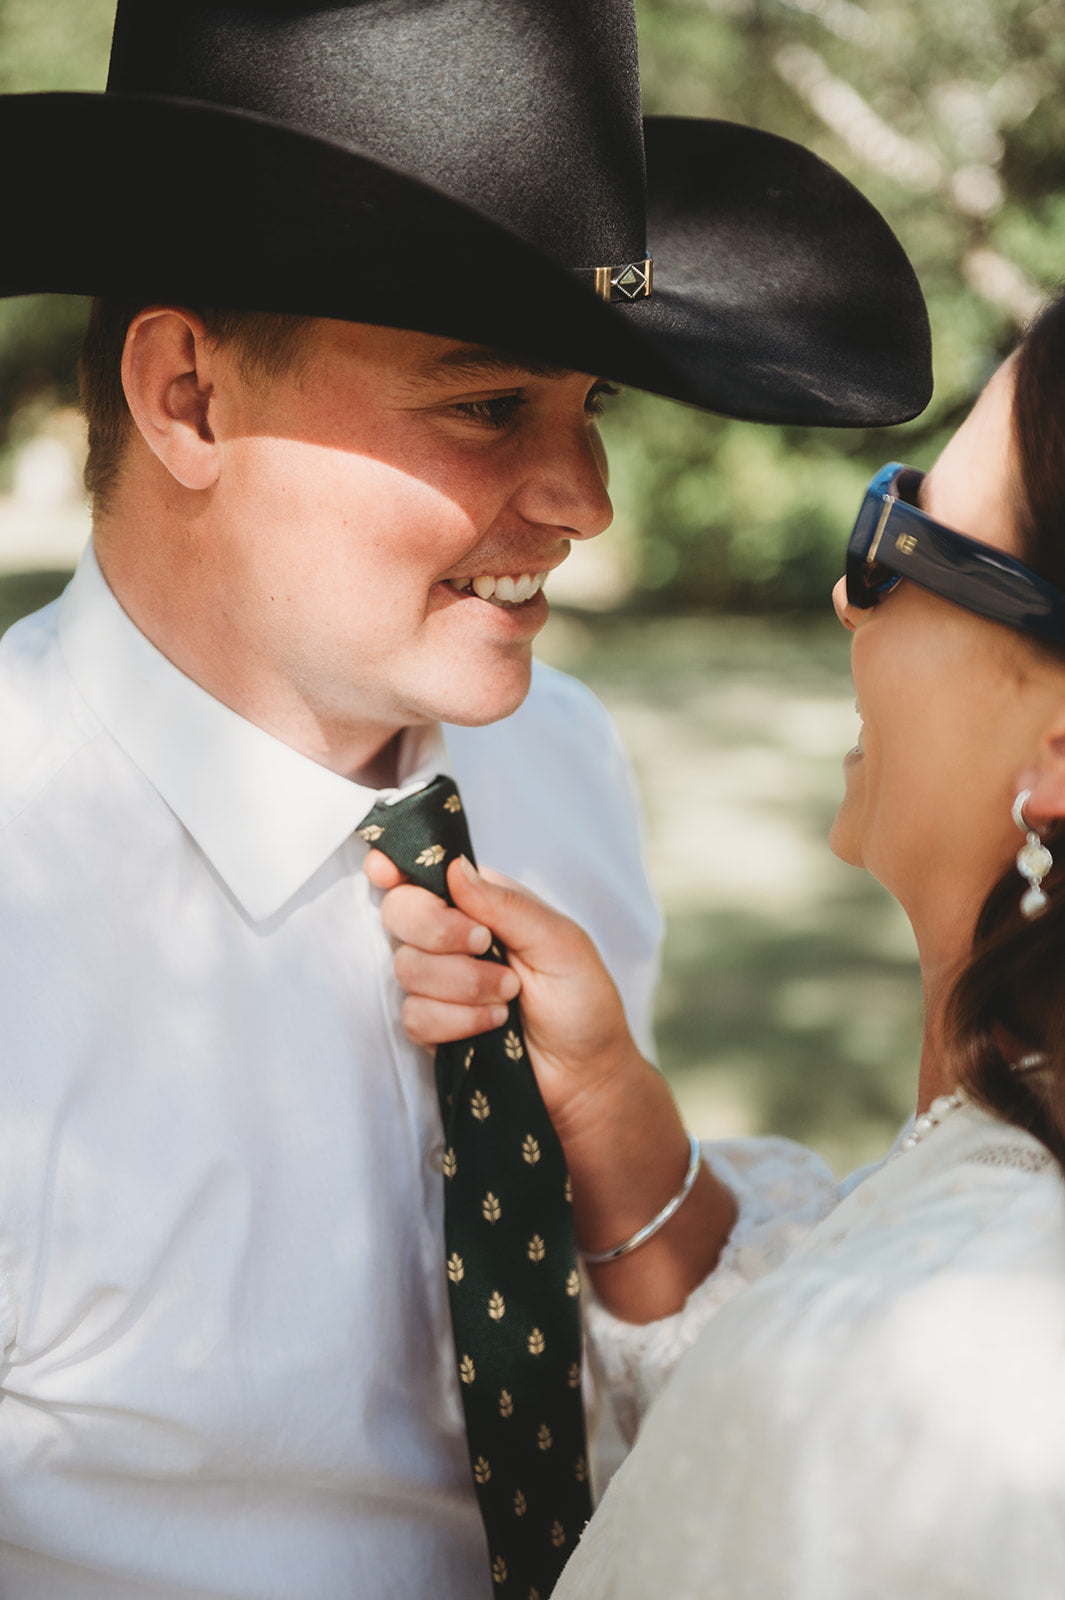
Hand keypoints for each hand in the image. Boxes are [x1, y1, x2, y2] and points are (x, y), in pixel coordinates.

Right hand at [366, 850, 737, 1322]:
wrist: (585, 1080)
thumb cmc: (584, 1004)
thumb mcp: (560, 942)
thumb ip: (506, 904)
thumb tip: (454, 869)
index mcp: (485, 903)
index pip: (427, 873)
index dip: (398, 866)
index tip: (386, 871)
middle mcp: (455, 937)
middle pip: (401, 911)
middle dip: (439, 930)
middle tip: (485, 945)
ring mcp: (440, 983)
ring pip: (406, 967)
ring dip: (462, 984)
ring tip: (508, 998)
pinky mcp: (433, 1027)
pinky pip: (413, 1015)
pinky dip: (456, 1021)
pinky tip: (491, 1027)